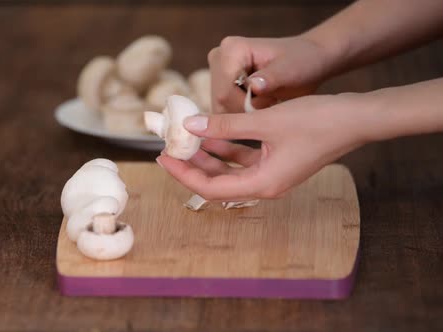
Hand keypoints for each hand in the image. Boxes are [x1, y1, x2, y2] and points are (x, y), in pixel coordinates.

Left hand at [156, 93, 368, 199]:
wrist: (356, 118)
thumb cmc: (318, 121)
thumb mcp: (265, 122)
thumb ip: (225, 126)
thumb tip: (191, 126)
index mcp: (262, 183)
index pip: (210, 188)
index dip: (184, 175)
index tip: (164, 158)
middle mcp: (265, 185)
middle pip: (217, 182)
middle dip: (192, 165)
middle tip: (170, 147)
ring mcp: (271, 174)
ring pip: (229, 170)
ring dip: (208, 156)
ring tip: (186, 138)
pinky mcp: (276, 161)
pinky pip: (243, 160)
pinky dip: (226, 148)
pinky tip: (212, 133)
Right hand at [208, 35, 336, 112]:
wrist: (307, 58)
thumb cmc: (302, 61)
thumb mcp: (292, 70)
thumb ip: (272, 78)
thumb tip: (253, 86)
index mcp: (232, 49)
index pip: (225, 92)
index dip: (246, 106)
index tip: (272, 103)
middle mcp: (218, 57)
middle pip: (220, 101)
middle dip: (245, 110)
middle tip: (272, 104)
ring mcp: (217, 70)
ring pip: (220, 107)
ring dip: (244, 114)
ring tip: (268, 103)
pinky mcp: (220, 82)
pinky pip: (223, 108)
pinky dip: (242, 114)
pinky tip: (260, 105)